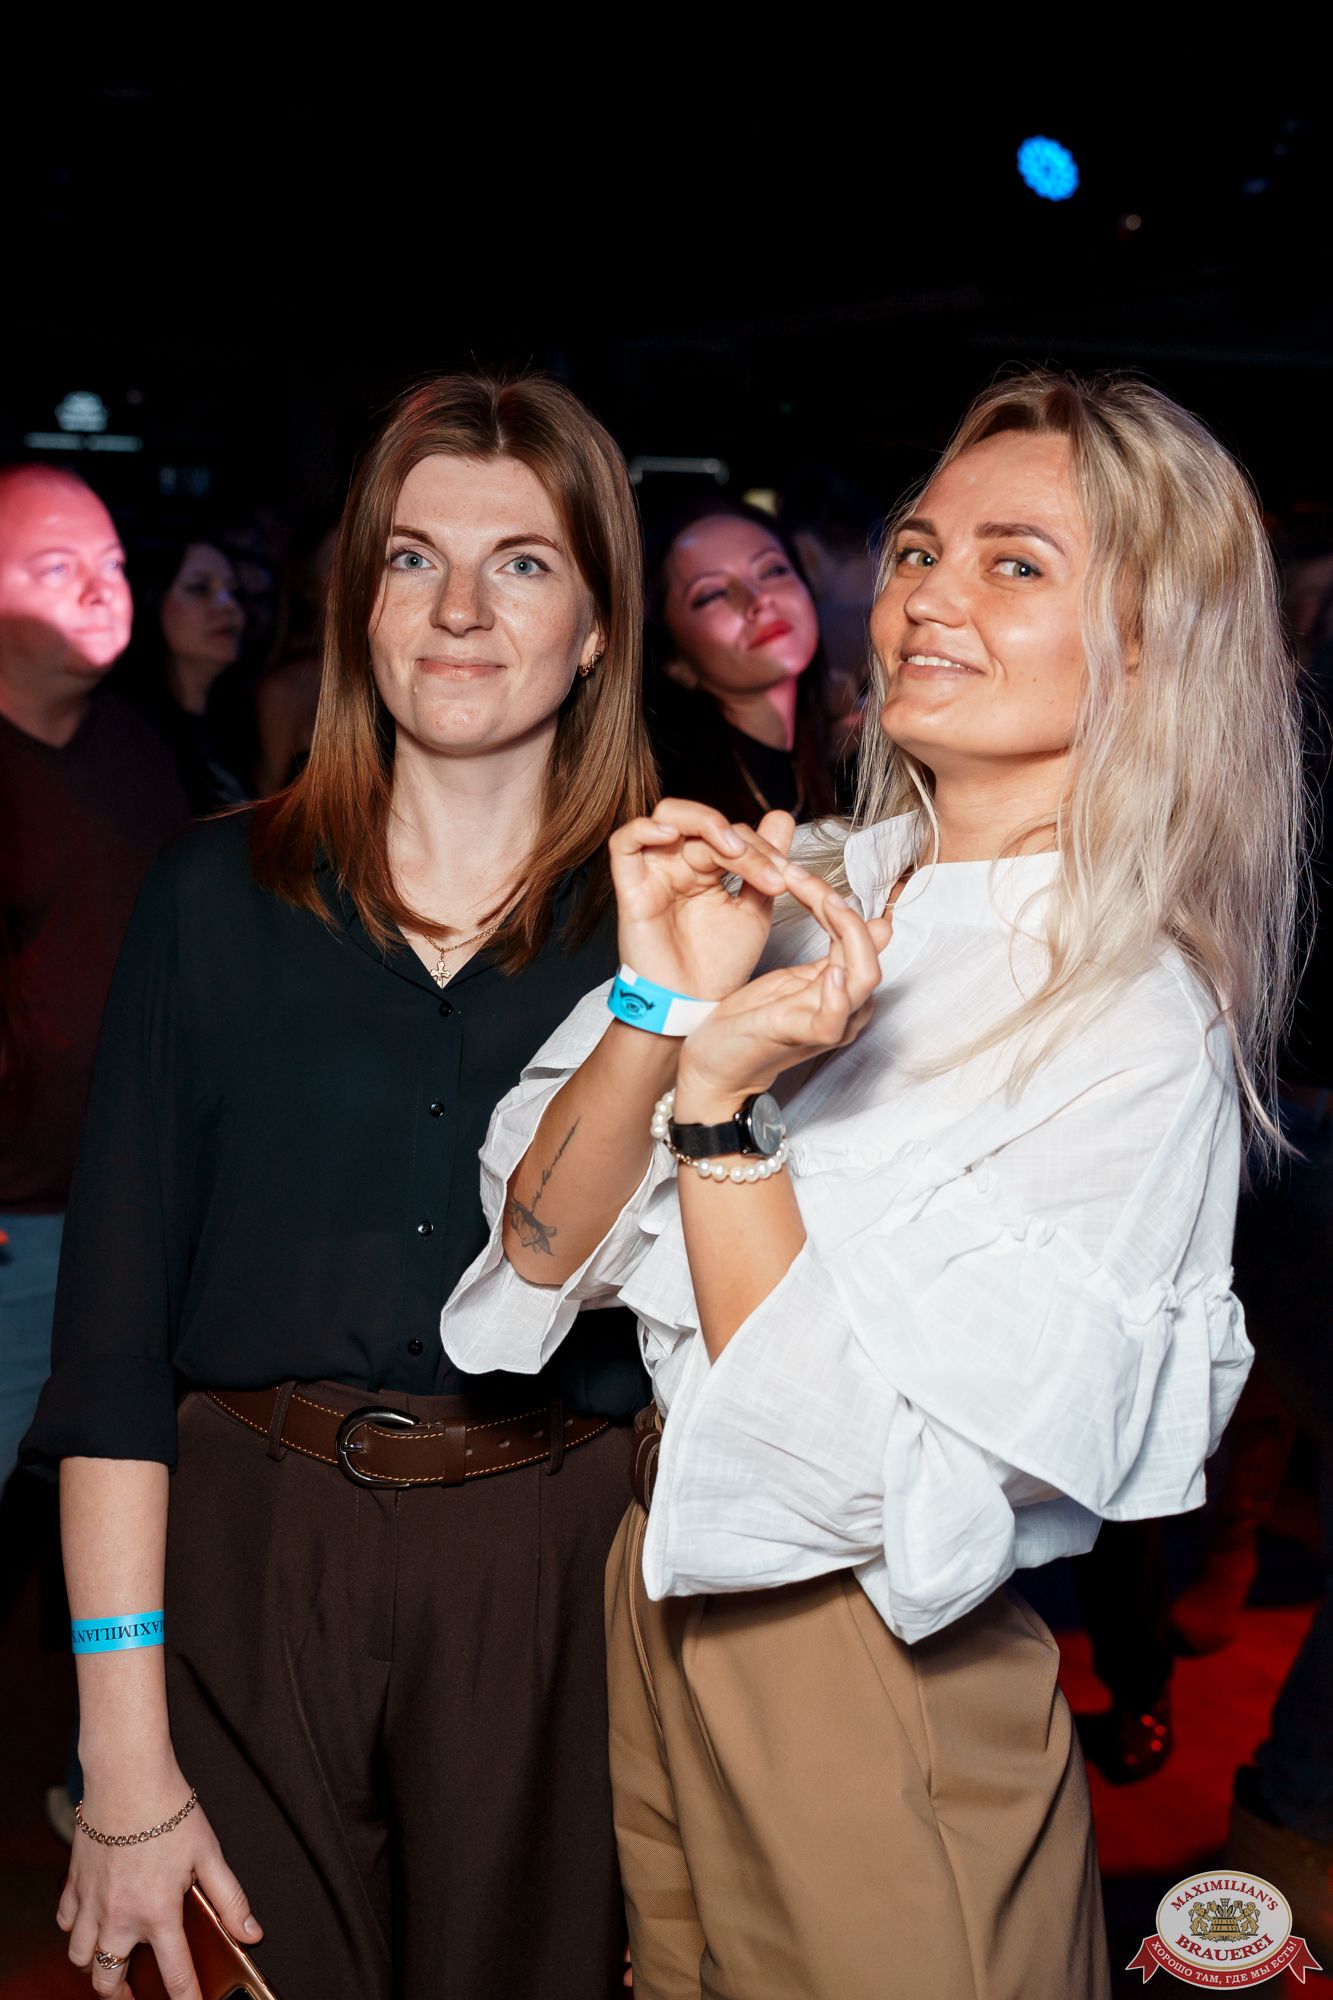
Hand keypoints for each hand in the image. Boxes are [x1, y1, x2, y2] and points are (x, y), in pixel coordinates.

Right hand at [57, 1765, 260, 1999]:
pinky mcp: (74, 1882)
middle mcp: (118, 1915)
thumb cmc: (169, 1809)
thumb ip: (230, 1898)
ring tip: (110, 1965)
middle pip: (108, 1978)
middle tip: (134, 1994)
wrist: (126, 1775)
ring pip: (79, 1957)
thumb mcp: (209, 1853)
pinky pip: (65, 1922)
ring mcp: (90, 1901)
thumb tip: (251, 1932)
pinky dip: (74, 1930)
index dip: (186, 1997)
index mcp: (157, 1912)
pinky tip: (90, 1921)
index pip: (174, 1973)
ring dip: (94, 1966)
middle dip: (120, 1995)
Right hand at [610, 798, 803, 1000]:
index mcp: (707, 866)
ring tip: (731, 848)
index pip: (733, 834)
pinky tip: (671, 834)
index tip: (785, 880)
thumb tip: (781, 816)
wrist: (694, 1005)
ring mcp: (654, 872)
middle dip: (741, 840)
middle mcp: (679, 862)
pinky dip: (644, 829)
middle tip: (766, 871)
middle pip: (705, 823)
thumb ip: (765, 863)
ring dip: (704, 822)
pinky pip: (623, 843)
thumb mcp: (754, 908)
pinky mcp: (631, 888)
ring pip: (667, 816)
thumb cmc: (719, 964)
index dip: (762, 849)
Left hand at [676, 867, 890, 1111]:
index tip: (796, 872)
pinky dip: (839, 997)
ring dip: (847, 931)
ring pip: (864, 975)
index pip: (858, 934)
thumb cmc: (750, 1023)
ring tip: (823, 900)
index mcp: (842, 988)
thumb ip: (828, 951)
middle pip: (867, 948)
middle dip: (838, 905)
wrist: (715, 1066)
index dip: (834, 900)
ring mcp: (829, 1023)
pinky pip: (835, 1020)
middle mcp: (846, 1006)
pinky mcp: (803, 1037)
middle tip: (801, 876)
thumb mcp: (790, 977)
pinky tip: (832, 972)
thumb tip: (876, 921)